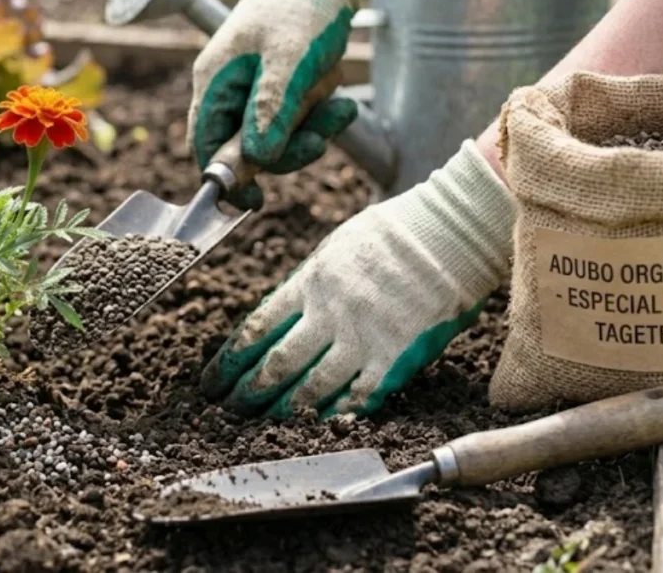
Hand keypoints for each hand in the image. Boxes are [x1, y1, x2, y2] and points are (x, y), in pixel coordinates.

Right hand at [187, 0, 378, 209]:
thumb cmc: (302, 5)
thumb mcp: (289, 57)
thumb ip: (270, 109)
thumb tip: (257, 159)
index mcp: (215, 81)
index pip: (205, 145)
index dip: (226, 176)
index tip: (256, 200)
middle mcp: (230, 90)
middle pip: (248, 149)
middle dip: (288, 147)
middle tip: (319, 137)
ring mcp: (257, 92)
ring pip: (279, 139)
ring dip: (312, 128)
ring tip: (338, 104)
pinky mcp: (284, 91)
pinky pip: (299, 122)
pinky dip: (322, 116)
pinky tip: (341, 99)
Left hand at [201, 141, 515, 417]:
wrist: (450, 235)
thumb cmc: (391, 235)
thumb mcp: (334, 249)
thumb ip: (305, 286)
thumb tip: (276, 319)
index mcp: (310, 283)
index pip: (257, 330)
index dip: (230, 361)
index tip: (213, 381)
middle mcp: (331, 313)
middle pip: (278, 364)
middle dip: (247, 393)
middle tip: (229, 412)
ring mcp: (364, 338)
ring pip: (312, 387)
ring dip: (283, 411)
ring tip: (263, 425)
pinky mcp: (396, 358)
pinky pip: (358, 396)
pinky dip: (334, 415)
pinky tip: (316, 427)